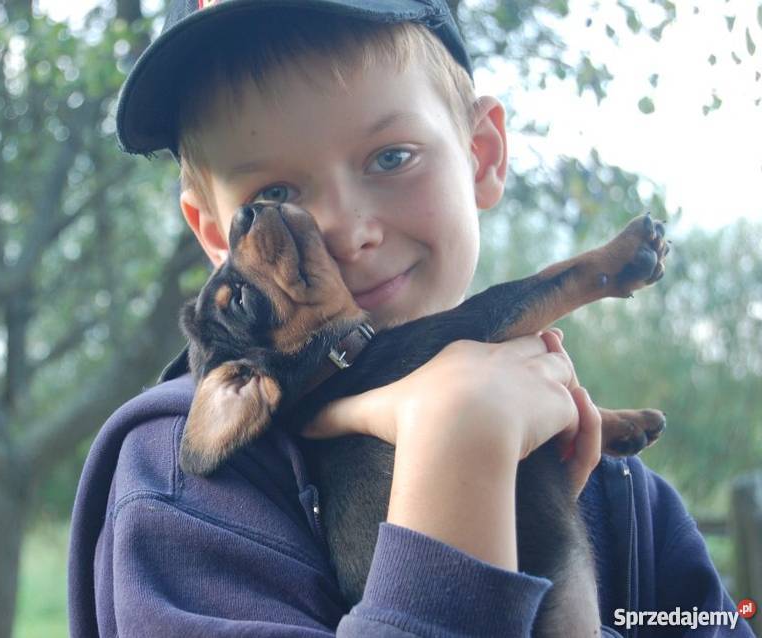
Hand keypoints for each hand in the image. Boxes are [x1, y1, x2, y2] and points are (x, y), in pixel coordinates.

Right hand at [302, 330, 602, 568]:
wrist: (455, 429)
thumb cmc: (413, 417)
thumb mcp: (372, 411)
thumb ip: (339, 415)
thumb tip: (299, 423)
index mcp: (464, 354)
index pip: (495, 344)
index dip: (507, 357)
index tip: (512, 371)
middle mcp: (502, 358)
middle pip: (537, 348)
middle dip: (544, 364)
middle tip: (545, 389)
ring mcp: (532, 377)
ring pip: (564, 373)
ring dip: (564, 395)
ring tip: (557, 424)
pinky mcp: (555, 403)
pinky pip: (577, 413)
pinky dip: (577, 433)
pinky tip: (565, 454)